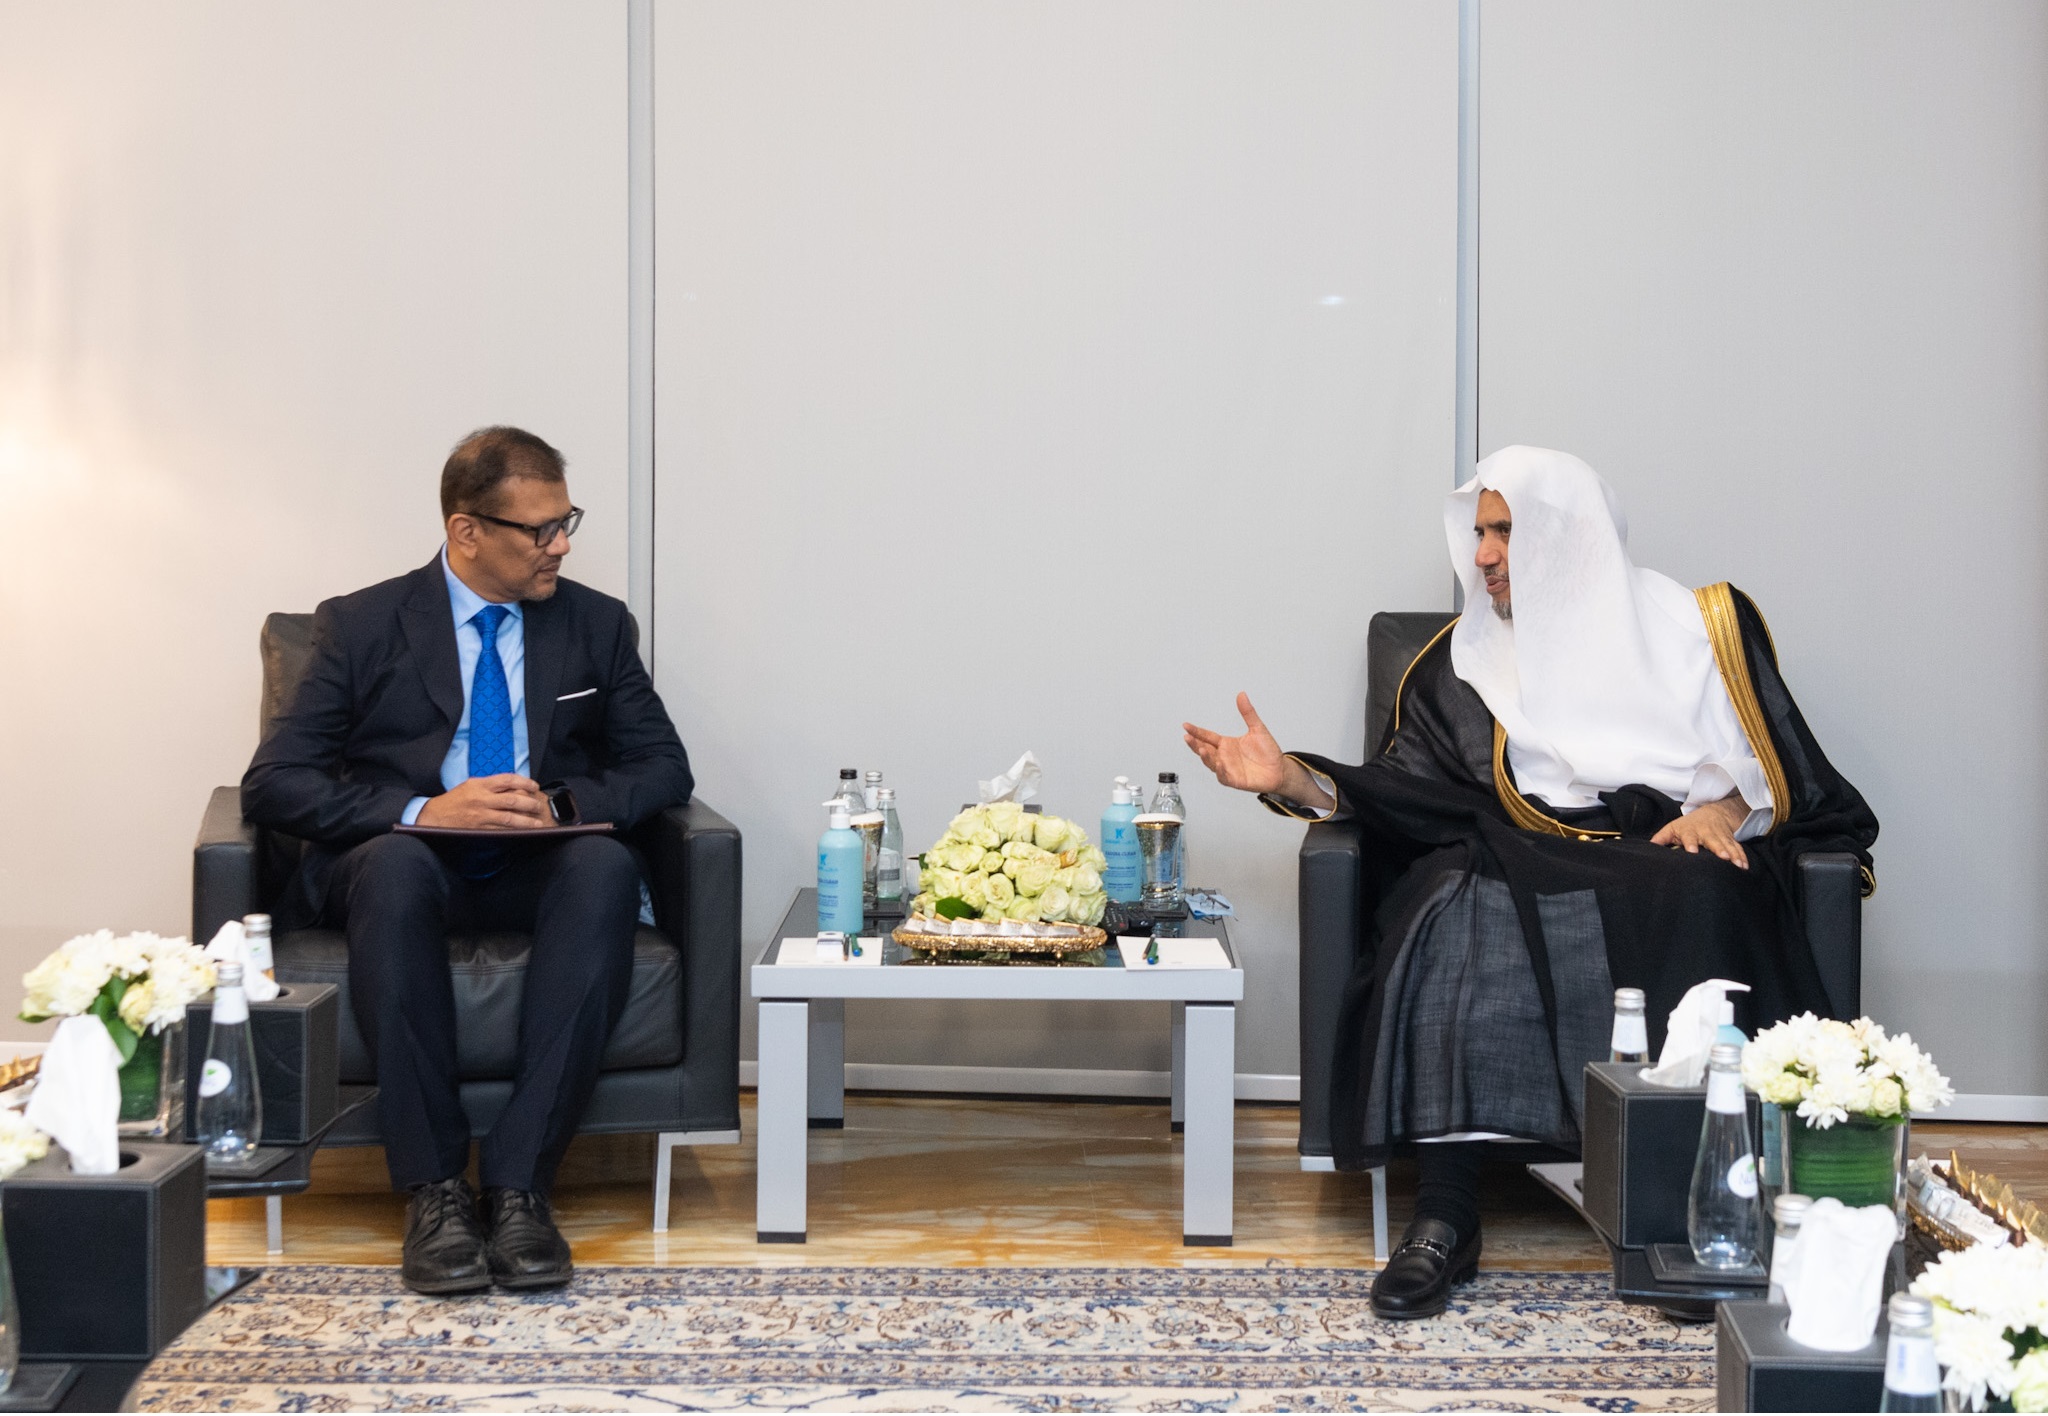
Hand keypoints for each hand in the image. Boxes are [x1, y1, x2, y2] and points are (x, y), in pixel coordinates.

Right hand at [416, 774, 552, 829]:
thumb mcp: (471, 785)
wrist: (434, 816)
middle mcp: (482, 799)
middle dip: (529, 803)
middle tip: (539, 805)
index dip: (524, 782)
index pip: (507, 780)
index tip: (534, 786)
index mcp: (480, 784)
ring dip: (526, 821)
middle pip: (512, 800)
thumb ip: (491, 785)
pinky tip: (523, 833)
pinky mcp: (479, 829)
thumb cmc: (455, 800)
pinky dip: (513, 832)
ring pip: (509, 818)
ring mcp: (481, 815)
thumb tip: (514, 787)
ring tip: (537, 822)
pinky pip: (500, 830)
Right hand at [1183, 693, 1328, 806]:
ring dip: (1205, 757)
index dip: (1196, 732)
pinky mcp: (1235, 780)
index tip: (1186, 725)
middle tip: (1187, 737)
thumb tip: (1241, 694)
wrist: (1280, 769)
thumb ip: (1248, 713)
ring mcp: (1228, 769)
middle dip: (1195, 744)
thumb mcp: (1258, 729)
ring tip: (1201, 749)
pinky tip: (1219, 764)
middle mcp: (1224, 756)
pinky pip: (1224, 776)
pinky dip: (1221, 771)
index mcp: (1226, 744)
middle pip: (1205, 750)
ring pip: (1211, 763)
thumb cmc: (1268, 752)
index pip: (1207, 737)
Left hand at [1650, 795, 1748, 868]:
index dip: (1690, 844)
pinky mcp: (1731, 840)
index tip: (1692, 852)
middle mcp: (1707, 833)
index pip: (1689, 837)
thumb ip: (1661, 838)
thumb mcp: (1673, 828)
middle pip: (1713, 841)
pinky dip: (1742, 857)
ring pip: (1728, 846)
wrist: (1712, 813)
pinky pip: (1738, 849)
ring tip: (1739, 866)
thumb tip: (1648, 847)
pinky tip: (1745, 867)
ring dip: (1734, 855)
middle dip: (1719, 849)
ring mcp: (1720, 836)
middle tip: (1724, 858)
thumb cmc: (1688, 825)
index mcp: (1690, 831)